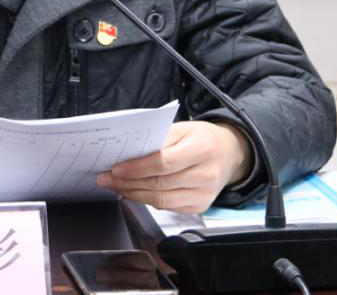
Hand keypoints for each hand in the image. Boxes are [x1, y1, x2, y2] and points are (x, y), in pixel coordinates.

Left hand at [96, 121, 252, 213]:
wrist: (229, 153)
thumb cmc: (203, 138)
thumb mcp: (183, 128)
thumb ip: (157, 140)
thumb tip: (128, 153)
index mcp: (202, 148)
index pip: (164, 163)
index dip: (137, 168)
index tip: (116, 169)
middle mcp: (206, 174)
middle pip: (160, 184)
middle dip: (128, 183)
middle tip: (107, 179)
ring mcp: (204, 194)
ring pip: (161, 200)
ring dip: (134, 194)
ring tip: (116, 187)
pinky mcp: (199, 207)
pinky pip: (167, 207)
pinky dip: (147, 200)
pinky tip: (134, 193)